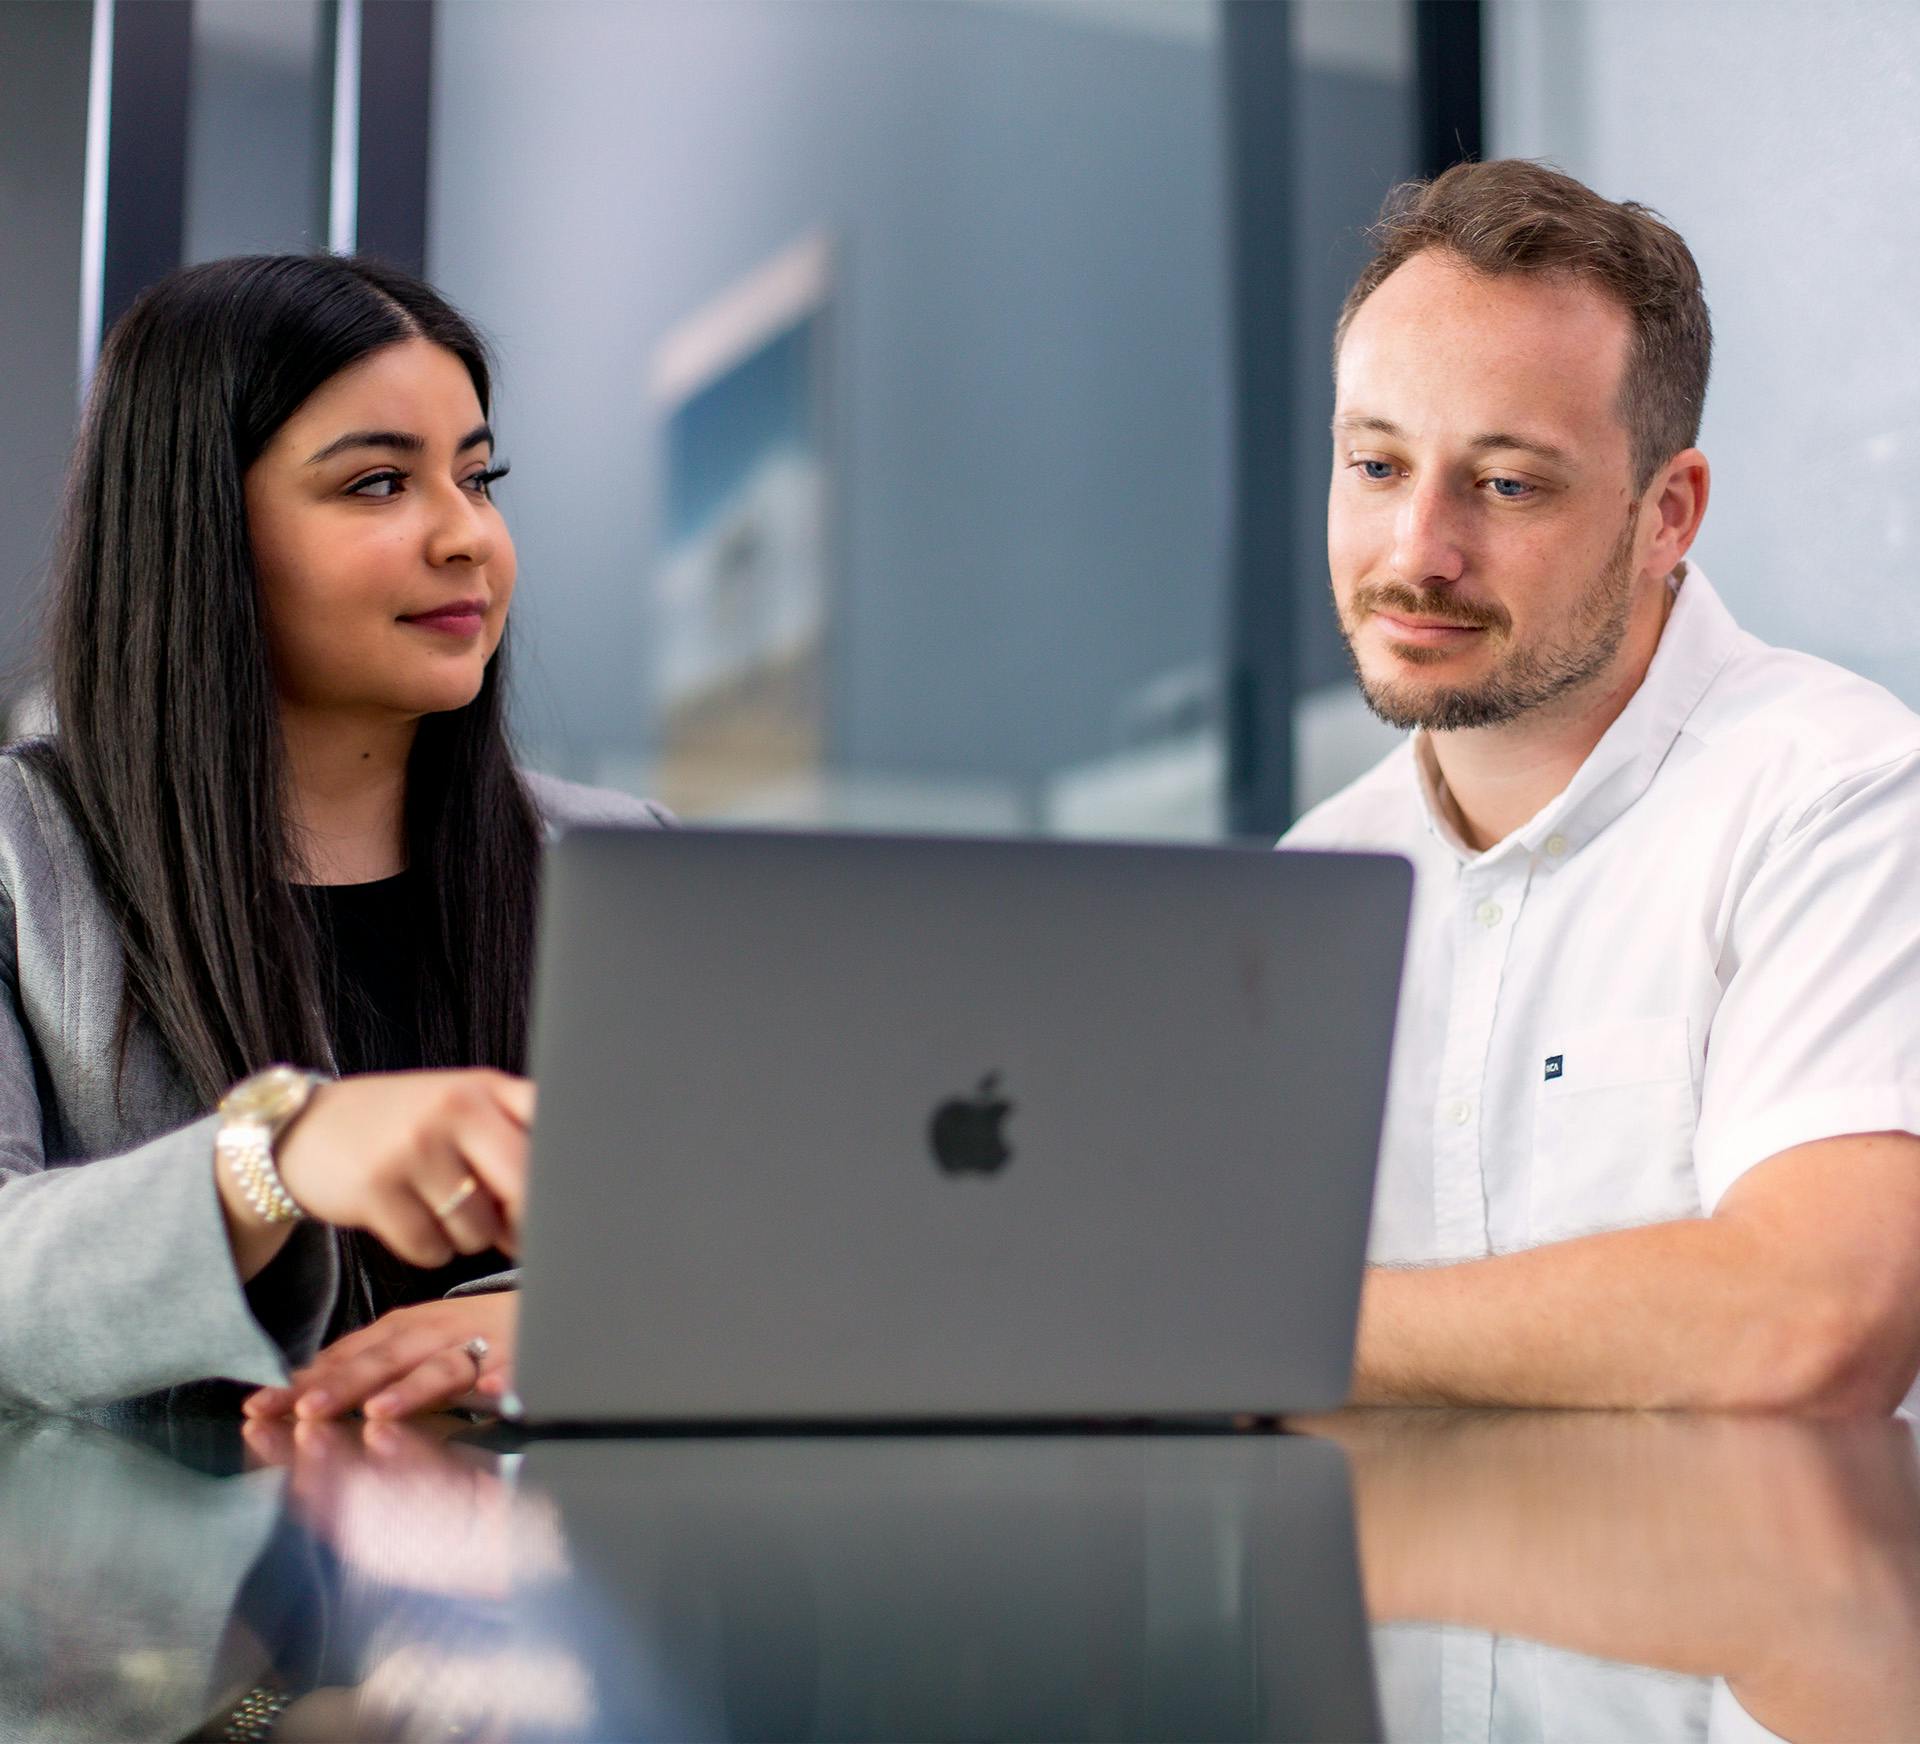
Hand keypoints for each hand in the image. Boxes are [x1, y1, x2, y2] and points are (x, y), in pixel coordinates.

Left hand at [243, 1290, 515, 1420]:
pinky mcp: (524, 1357)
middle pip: (386, 1359)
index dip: (304, 1382)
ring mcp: (481, 1344)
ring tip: (381, 1413)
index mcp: (405, 1329)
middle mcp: (437, 1333)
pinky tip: (492, 1396)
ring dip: (413, 1389)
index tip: (259, 1408)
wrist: (548, 1298)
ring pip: (445, 1367)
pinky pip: (516, 1370)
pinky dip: (505, 1381)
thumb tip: (301, 1384)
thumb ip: (364, 1360)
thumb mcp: (413, 1338)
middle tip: (306, 1411)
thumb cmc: (472, 1329)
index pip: (346, 1356)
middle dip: (345, 1385)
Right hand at [272, 1069, 533, 1267]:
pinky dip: (427, 1249)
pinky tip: (409, 1220)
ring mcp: (414, 1147)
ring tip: (438, 1208)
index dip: (560, 1177)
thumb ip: (509, 1136)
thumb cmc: (397, 1125)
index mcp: (484, 1087)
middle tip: (508, 1231)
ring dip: (465, 1237)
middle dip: (520, 1223)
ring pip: (477, 1230)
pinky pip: (431, 1250)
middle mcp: (453, 1109)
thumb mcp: (458, 1105)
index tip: (559, 1203)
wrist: (303, 1131)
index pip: (549, 1130)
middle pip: (523, 1189)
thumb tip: (554, 1208)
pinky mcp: (376, 1189)